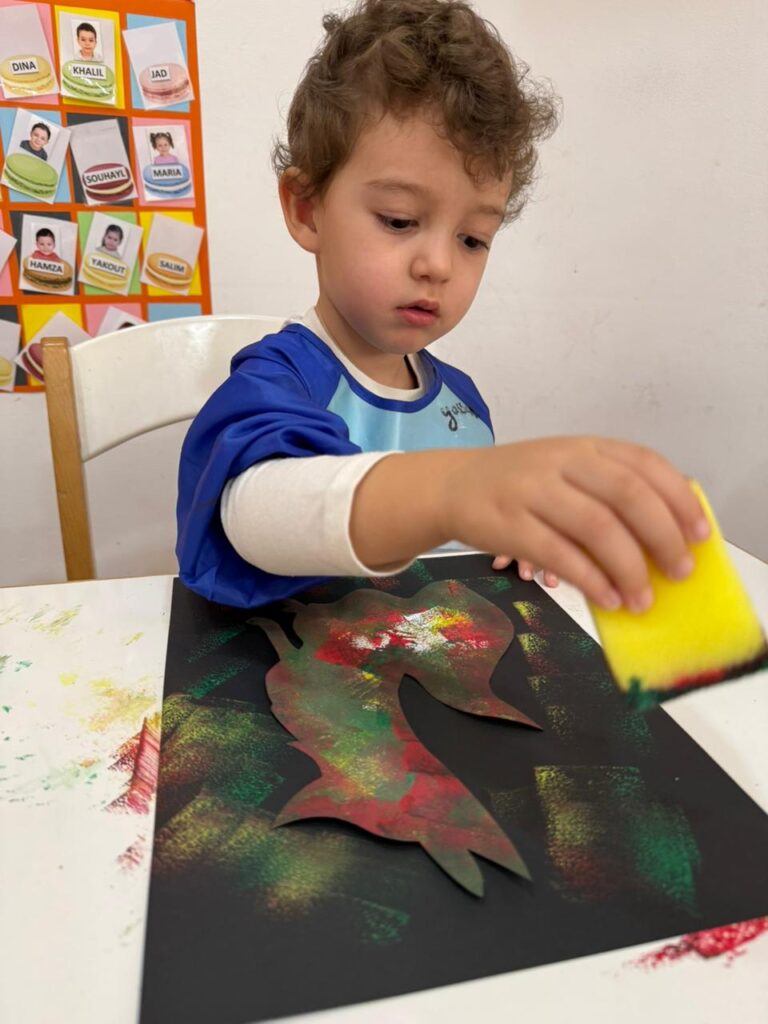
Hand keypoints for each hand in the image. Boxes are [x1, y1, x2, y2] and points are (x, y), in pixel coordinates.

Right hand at [439, 437, 708, 611]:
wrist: (451, 485)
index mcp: (584, 447)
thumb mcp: (566, 470)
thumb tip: (666, 537)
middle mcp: (562, 462)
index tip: (700, 534)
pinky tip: (607, 598)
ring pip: (596, 526)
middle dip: (663, 537)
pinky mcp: (510, 525)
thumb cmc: (519, 484)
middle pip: (627, 494)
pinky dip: (591, 580)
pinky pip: (560, 555)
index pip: (645, 464)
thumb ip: (607, 490)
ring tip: (643, 598)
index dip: (679, 499)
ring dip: (628, 568)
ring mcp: (533, 491)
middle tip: (679, 572)